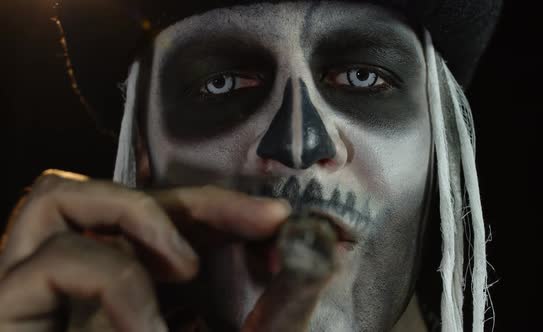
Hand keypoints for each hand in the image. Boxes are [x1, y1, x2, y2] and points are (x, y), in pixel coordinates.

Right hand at [0, 170, 290, 331]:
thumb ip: (278, 311)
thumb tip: (319, 254)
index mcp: (134, 286)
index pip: (171, 217)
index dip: (223, 205)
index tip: (279, 218)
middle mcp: (82, 281)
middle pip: (129, 195)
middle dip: (202, 200)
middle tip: (263, 222)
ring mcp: (39, 291)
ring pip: (58, 198)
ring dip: (135, 215)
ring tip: (184, 268)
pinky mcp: (10, 309)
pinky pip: (53, 261)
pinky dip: (112, 279)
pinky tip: (149, 328)